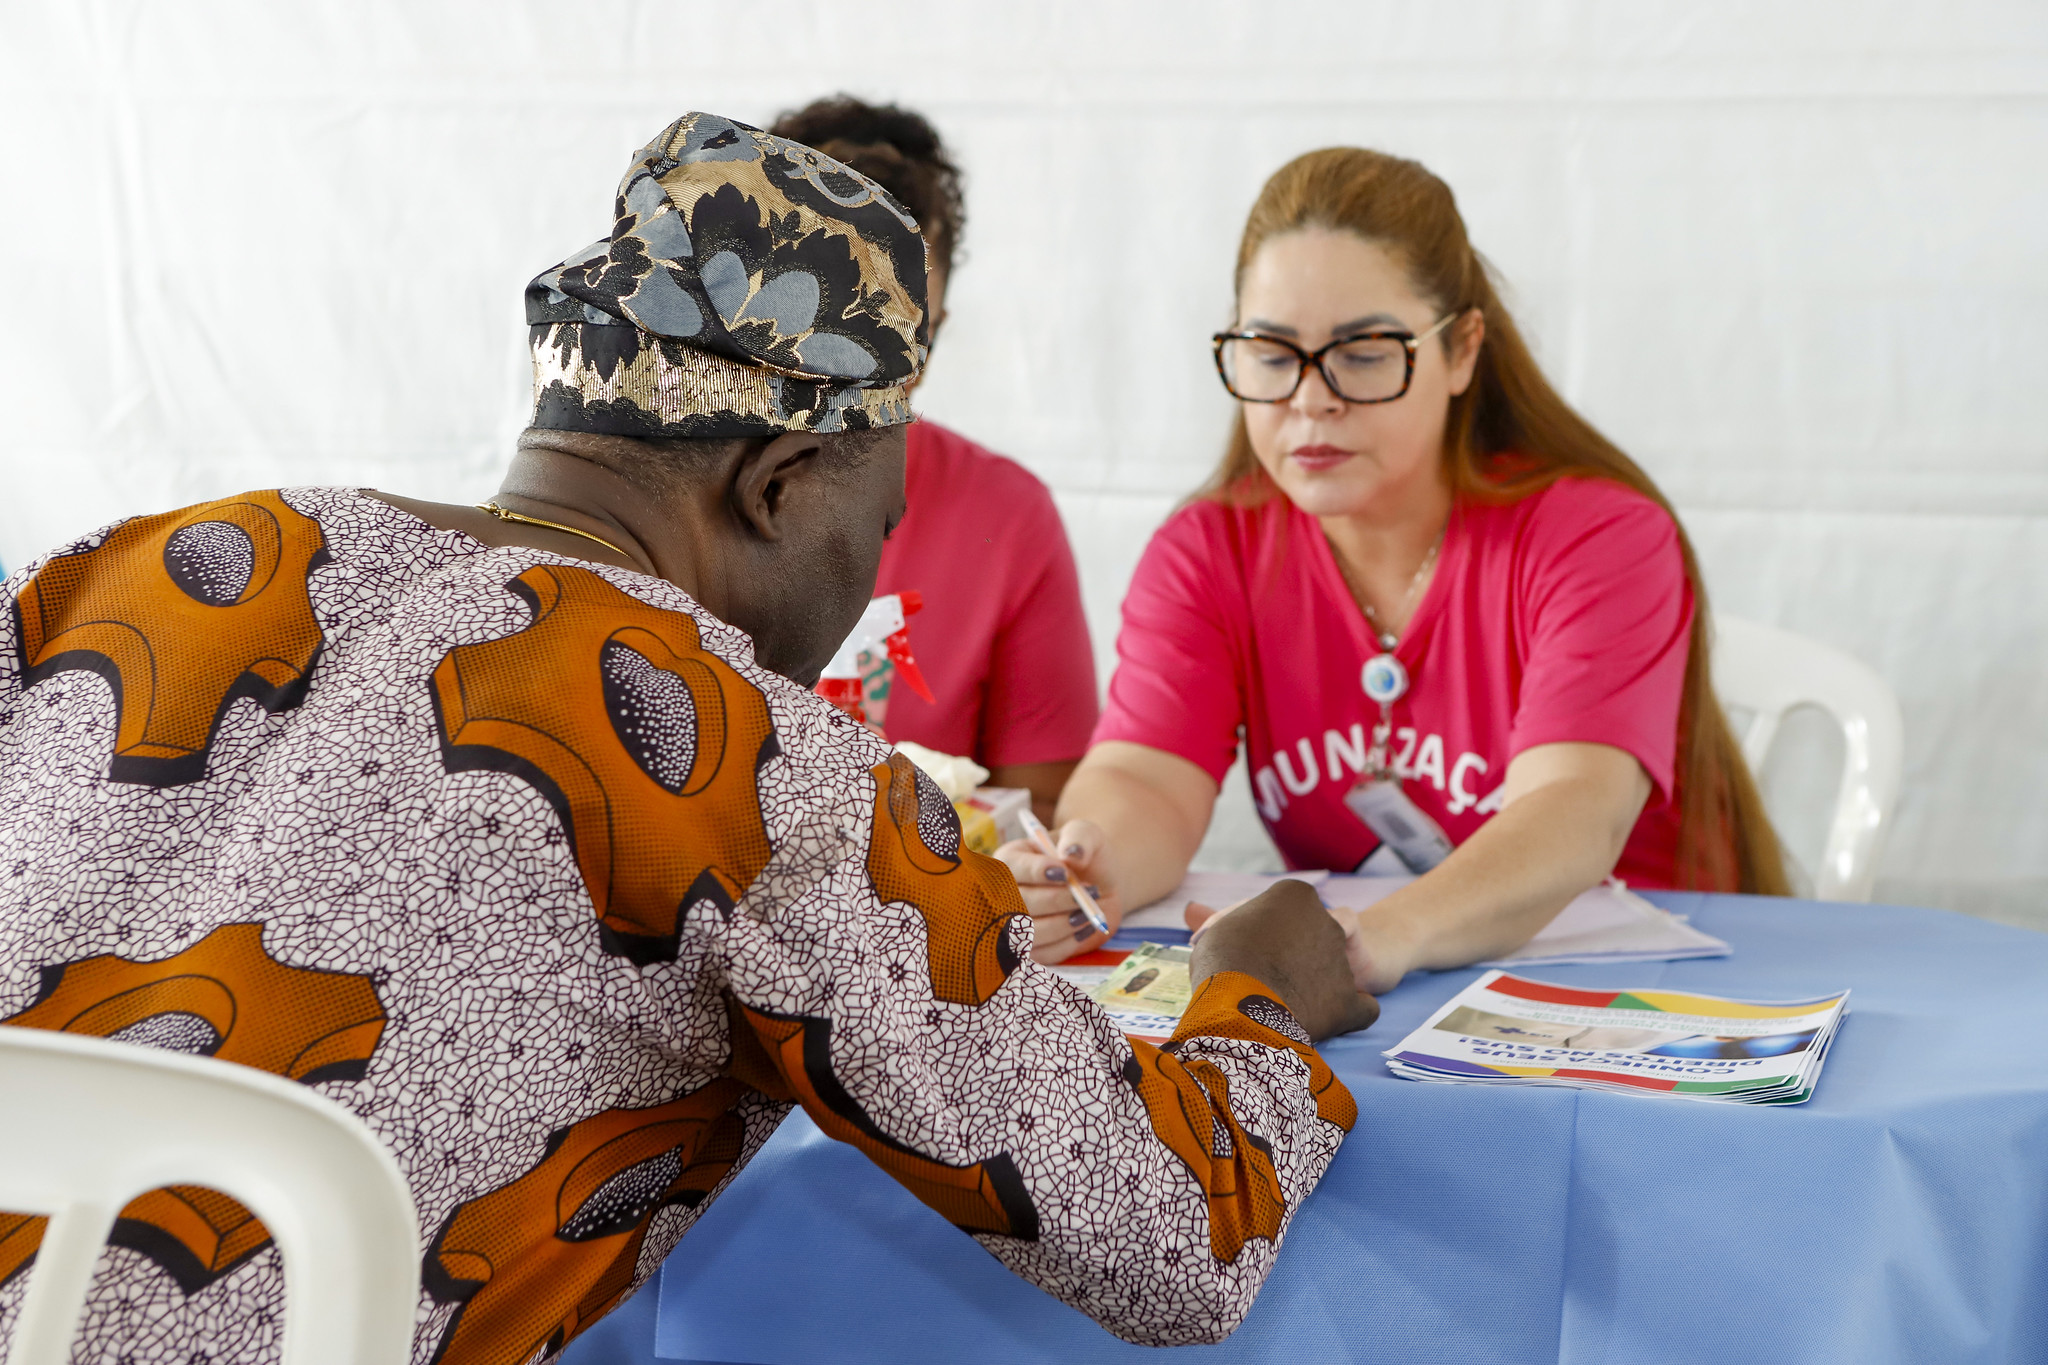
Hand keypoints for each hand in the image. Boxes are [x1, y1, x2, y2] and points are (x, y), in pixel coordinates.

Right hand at [994, 818, 1122, 963]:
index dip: (1035, 871)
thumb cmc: (1085, 856)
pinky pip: (1045, 954)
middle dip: (1056, 900)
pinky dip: (1068, 943)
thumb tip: (1071, 854)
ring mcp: (1014, 925)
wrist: (1097, 886)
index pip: (1011, 867)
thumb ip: (1079, 838)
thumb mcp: (1086, 835)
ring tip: (1088, 912)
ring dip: (1063, 924)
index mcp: (1010, 860)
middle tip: (1088, 893)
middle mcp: (1004, 893)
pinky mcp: (1031, 950)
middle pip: (1018, 903)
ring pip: (1030, 933)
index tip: (1064, 873)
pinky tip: (1085, 927)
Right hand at [1188, 882, 1379, 1039]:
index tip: (1242, 956)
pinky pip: (1361, 1006)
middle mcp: (1326, 921)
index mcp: (1295, 895)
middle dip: (1290, 959)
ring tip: (1282, 1007)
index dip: (1260, 935)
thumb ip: (1221, 924)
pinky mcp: (1349, 1000)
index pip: (1283, 913)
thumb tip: (1196, 915)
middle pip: (1308, 941)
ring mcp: (1341, 961)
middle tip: (1260, 982)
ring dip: (1314, 986)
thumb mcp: (1216, 931)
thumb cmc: (1220, 961)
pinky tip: (1331, 1018)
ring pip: (1332, 972)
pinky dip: (1349, 1012)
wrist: (1240, 1006)